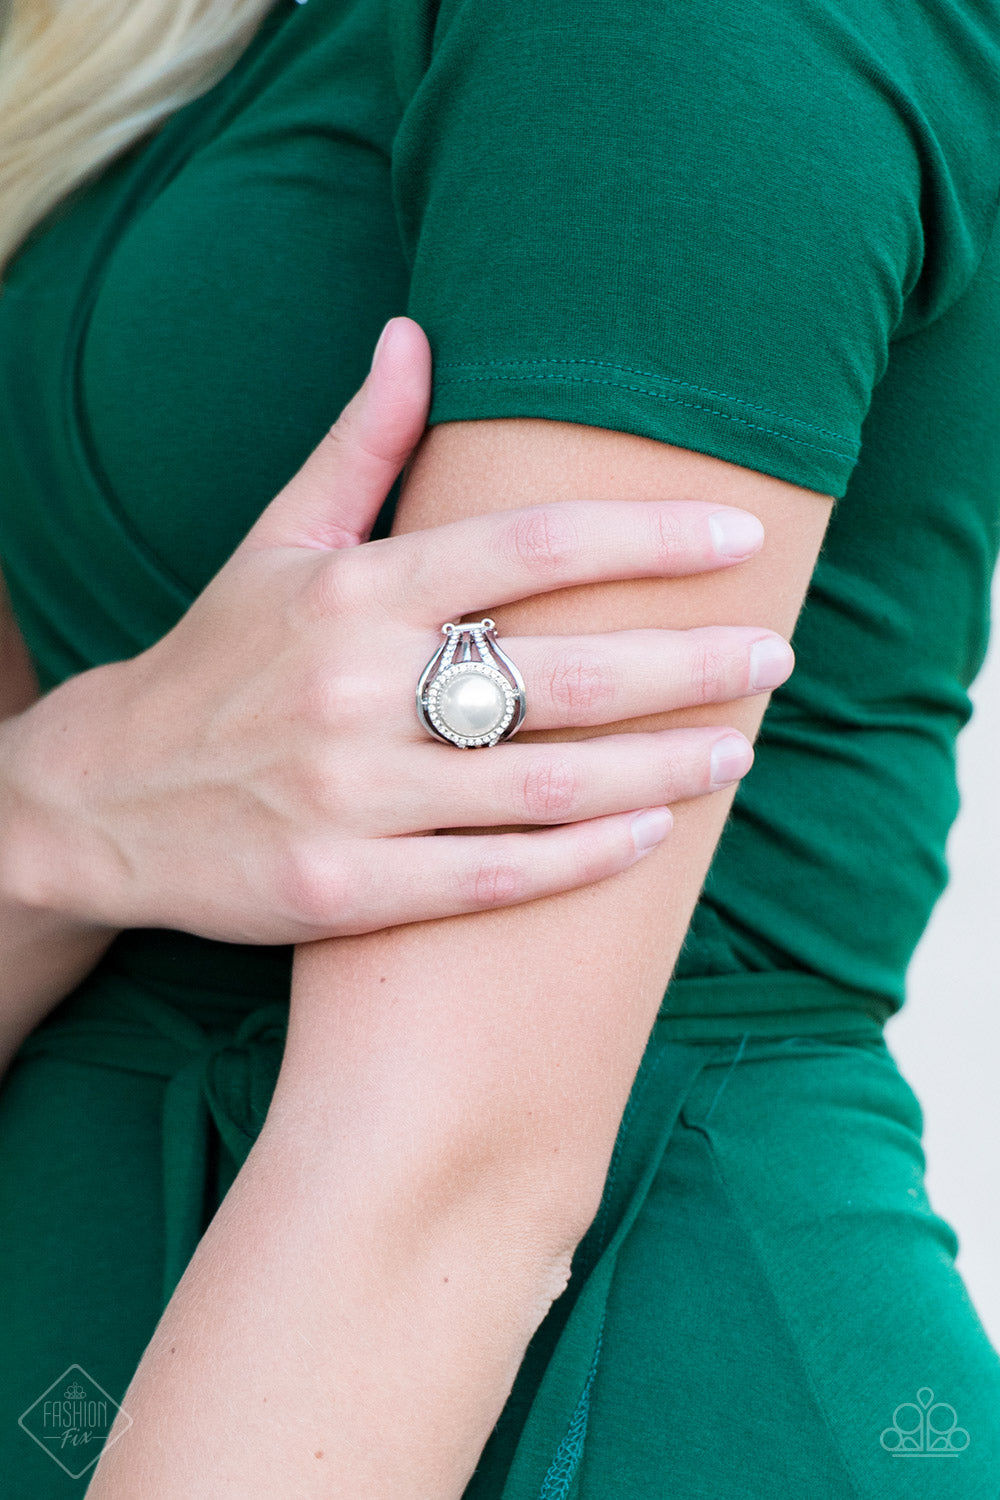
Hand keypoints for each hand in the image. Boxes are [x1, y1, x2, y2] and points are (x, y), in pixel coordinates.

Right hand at [1, 317, 791, 942]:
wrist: (101, 799)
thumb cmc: (216, 660)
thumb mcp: (276, 542)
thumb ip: (360, 444)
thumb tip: (415, 331)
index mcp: (351, 591)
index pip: (530, 545)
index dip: (648, 538)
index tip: (738, 537)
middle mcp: (353, 690)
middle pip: (564, 671)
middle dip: (690, 663)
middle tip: (775, 656)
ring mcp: (348, 799)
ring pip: (545, 782)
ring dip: (663, 766)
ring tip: (740, 751)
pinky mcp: (343, 892)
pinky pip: (495, 878)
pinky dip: (585, 857)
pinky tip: (652, 832)